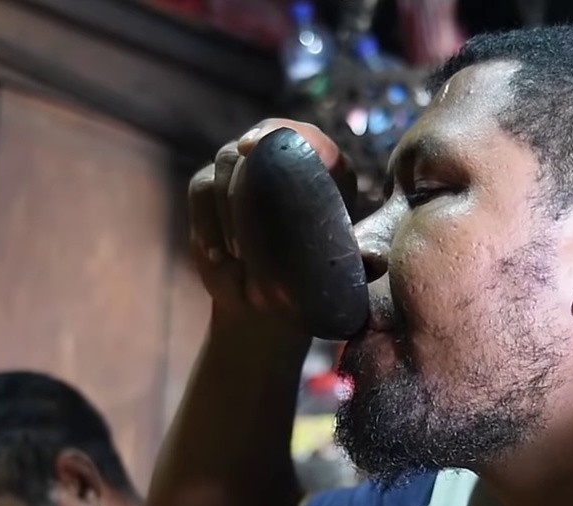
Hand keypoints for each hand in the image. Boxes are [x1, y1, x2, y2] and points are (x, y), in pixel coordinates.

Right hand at [188, 118, 355, 326]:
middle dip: (246, 180)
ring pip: (224, 164)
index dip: (280, 134)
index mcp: (324, 168)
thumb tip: (372, 259)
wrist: (267, 304)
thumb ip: (358, 259)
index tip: (255, 148)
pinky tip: (217, 255)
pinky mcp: (210, 186)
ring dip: (226, 208)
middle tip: (245, 232)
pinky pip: (201, 189)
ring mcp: (242, 168)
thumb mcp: (341, 272)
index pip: (302, 135)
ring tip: (237, 254)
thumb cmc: (313, 286)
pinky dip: (206, 221)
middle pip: (255, 143)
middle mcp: (280, 156)